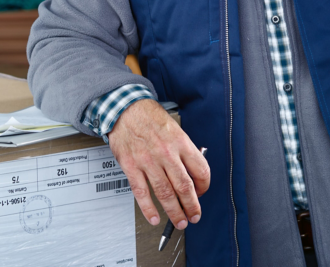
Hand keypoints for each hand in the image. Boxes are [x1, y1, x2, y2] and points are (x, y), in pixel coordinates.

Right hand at [107, 99, 209, 229]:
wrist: (124, 108)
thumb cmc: (149, 117)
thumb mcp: (174, 128)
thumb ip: (183, 149)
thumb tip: (191, 172)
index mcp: (180, 142)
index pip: (201, 170)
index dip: (204, 186)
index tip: (202, 193)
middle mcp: (166, 153)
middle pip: (185, 187)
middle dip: (192, 206)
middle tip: (194, 216)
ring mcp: (148, 161)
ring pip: (165, 193)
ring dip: (174, 211)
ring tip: (179, 221)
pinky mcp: (131, 166)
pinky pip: (141, 192)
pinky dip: (149, 208)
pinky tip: (154, 217)